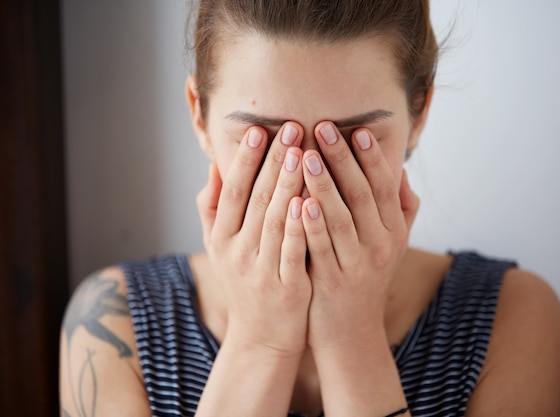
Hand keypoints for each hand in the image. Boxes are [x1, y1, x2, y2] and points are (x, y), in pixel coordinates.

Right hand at [196, 123, 311, 356]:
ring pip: (273, 221)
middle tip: (291, 127)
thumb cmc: (244, 285)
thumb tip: (214, 166)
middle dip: (273, 161)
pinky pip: (291, 253)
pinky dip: (297, 227)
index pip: (232, 191)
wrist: (261, 338)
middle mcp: (236, 251)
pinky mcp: (285, 287)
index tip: (260, 130)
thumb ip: (214, 208)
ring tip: (302, 153)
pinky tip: (307, 202)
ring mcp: (259, 270)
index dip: (246, 160)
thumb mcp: (218, 248)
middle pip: (254, 199)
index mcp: (221, 238)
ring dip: (287, 185)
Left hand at [300, 123, 418, 349]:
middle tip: (322, 126)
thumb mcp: (392, 244)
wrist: (351, 330)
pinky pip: (321, 249)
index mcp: (393, 230)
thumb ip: (400, 208)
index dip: (371, 157)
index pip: (384, 186)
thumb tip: (401, 170)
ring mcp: (356, 264)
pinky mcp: (331, 281)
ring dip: (323, 185)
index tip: (356, 128)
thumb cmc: (367, 276)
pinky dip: (312, 226)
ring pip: (341, 219)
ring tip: (306, 155)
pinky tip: (300, 202)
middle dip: (342, 159)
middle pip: (361, 195)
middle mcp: (380, 245)